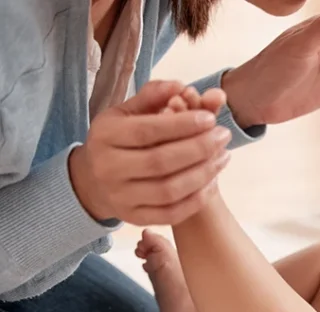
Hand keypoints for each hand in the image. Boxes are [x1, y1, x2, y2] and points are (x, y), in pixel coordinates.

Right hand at [69, 81, 231, 224]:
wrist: (94, 179)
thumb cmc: (119, 139)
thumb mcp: (127, 112)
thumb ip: (153, 96)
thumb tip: (182, 85)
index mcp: (105, 136)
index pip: (147, 130)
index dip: (182, 125)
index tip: (211, 118)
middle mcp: (109, 168)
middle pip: (161, 161)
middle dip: (199, 148)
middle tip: (224, 135)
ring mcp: (121, 196)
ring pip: (169, 190)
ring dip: (203, 174)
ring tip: (224, 156)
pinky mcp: (134, 218)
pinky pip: (171, 213)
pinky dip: (197, 198)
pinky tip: (213, 181)